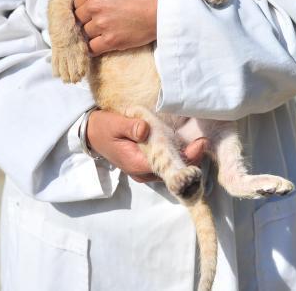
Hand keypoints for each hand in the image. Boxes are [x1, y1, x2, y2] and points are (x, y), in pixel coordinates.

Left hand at [73, 0, 158, 55]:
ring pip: (85, 32)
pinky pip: (92, 48)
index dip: (84, 5)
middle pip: (79, 16)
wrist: (166, 7)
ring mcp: (102, 23)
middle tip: (96, 21)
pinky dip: (93, 48)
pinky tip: (98, 46)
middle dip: (86, 19)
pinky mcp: (111, 41)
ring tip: (101, 33)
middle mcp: (95, 4)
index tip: (89, 10)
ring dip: (91, 34)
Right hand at [86, 109, 207, 182]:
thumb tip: (144, 130)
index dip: (184, 158)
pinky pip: (165, 164)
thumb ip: (130, 127)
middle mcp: (143, 172)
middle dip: (189, 158)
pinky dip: (177, 157)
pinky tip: (187, 145)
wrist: (93, 134)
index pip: (165, 166)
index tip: (198, 146)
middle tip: (203, 142)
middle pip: (171, 170)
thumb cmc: (104, 128)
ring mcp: (145, 170)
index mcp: (136, 163)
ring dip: (185, 158)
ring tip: (199, 143)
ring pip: (170, 169)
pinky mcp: (147, 164)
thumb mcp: (114, 124)